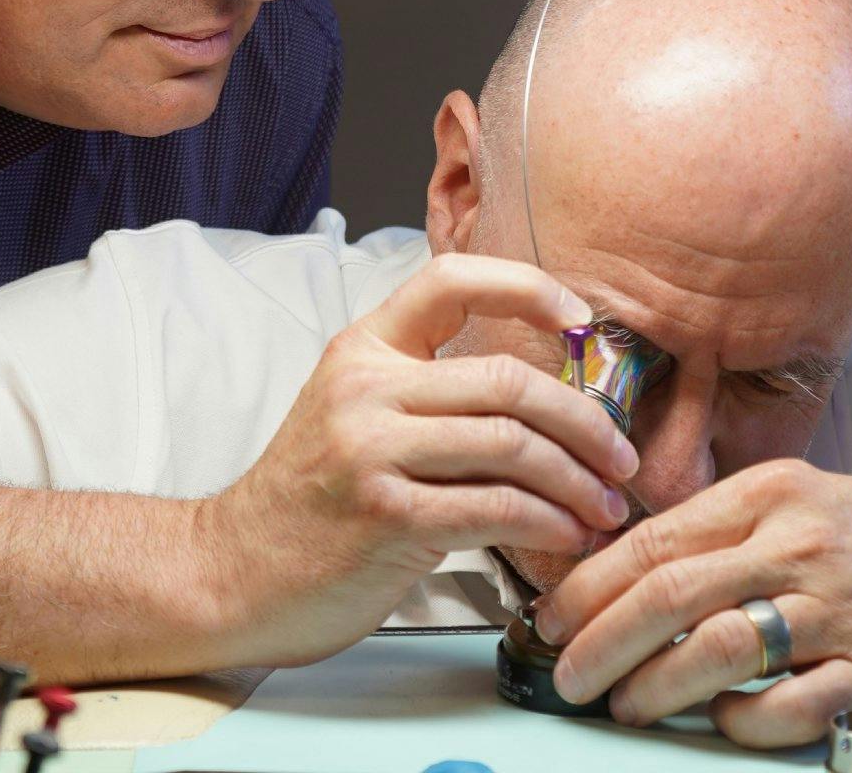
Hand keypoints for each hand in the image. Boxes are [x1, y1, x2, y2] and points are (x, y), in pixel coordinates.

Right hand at [201, 252, 638, 665]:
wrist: (230, 571)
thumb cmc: (309, 501)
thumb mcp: (356, 417)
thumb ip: (432, 396)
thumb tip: (548, 402)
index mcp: (363, 348)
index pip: (451, 279)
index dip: (527, 288)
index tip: (582, 321)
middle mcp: (365, 386)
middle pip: (508, 380)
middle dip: (586, 421)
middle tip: (622, 458)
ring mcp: (370, 449)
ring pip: (512, 445)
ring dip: (578, 481)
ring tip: (606, 508)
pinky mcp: (384, 515)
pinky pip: (496, 508)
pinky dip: (548, 523)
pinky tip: (567, 536)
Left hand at [535, 460, 851, 745]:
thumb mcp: (780, 500)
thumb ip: (706, 529)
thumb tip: (611, 570)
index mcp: (765, 496)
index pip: (654, 543)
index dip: (590, 587)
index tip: (552, 618)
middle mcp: (797, 547)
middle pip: (673, 596)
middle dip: (603, 642)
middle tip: (570, 674)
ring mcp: (836, 611)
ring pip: (721, 650)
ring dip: (657, 686)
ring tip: (626, 703)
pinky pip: (790, 708)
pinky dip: (742, 721)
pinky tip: (720, 719)